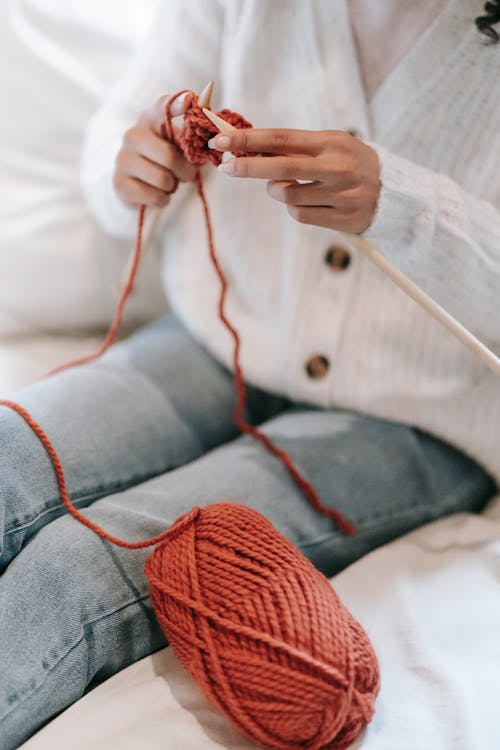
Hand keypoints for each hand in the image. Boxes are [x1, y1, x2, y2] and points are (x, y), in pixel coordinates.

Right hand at [114, 93, 196, 208]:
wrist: (135, 182)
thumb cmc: (164, 159)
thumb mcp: (178, 143)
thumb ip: (192, 133)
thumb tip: (211, 120)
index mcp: (151, 119)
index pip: (163, 108)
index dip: (177, 104)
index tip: (189, 100)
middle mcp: (133, 135)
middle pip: (169, 157)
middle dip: (185, 172)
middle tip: (186, 174)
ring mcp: (123, 159)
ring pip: (163, 180)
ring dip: (173, 186)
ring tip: (168, 182)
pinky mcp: (119, 183)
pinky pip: (155, 196)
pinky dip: (163, 199)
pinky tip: (157, 192)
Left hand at [209, 128, 380, 233]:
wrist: (393, 192)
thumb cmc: (349, 163)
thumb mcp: (328, 146)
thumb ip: (293, 148)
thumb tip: (246, 148)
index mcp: (330, 142)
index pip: (281, 139)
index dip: (248, 140)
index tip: (222, 140)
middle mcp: (337, 167)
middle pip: (281, 168)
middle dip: (248, 166)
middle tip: (226, 166)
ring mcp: (341, 194)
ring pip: (287, 196)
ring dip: (277, 192)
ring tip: (288, 187)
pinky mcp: (343, 218)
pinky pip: (300, 215)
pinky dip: (294, 209)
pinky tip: (307, 201)